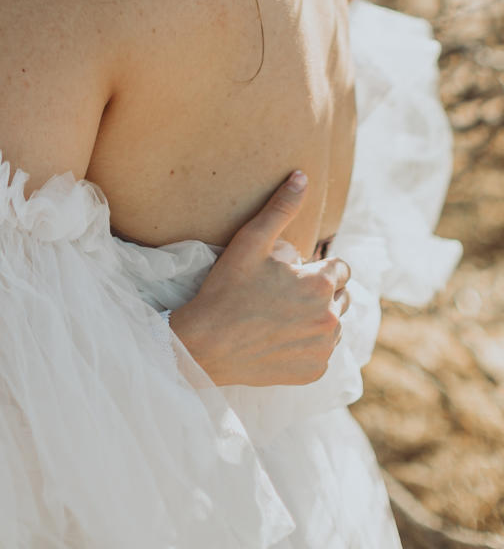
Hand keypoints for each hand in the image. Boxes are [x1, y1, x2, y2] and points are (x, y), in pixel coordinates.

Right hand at [169, 172, 350, 386]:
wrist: (206, 345)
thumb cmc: (226, 289)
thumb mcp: (251, 242)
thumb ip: (281, 208)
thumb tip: (302, 176)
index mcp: (320, 283)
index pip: (340, 268)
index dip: (317, 267)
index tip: (293, 273)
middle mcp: (330, 317)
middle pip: (342, 296)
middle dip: (321, 291)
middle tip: (285, 293)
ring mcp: (323, 348)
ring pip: (334, 324)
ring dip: (317, 317)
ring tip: (282, 315)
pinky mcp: (314, 372)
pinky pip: (322, 352)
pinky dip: (308, 345)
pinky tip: (280, 338)